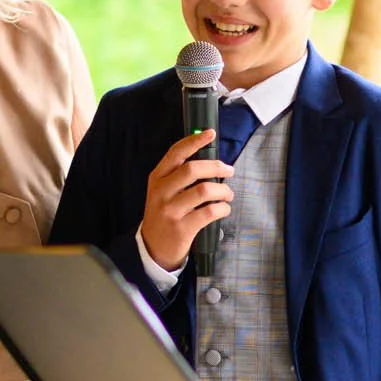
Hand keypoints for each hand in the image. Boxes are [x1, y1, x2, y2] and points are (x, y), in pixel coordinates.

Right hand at [140, 130, 235, 271]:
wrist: (152, 247)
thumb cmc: (164, 214)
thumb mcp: (163, 191)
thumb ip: (179, 175)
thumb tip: (209, 160)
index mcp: (157, 178)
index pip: (176, 153)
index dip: (195, 141)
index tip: (210, 134)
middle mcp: (162, 192)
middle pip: (193, 169)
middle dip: (216, 167)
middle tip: (229, 171)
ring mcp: (170, 210)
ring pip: (204, 190)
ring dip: (223, 191)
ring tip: (227, 194)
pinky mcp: (182, 228)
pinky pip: (209, 212)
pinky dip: (222, 209)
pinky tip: (223, 209)